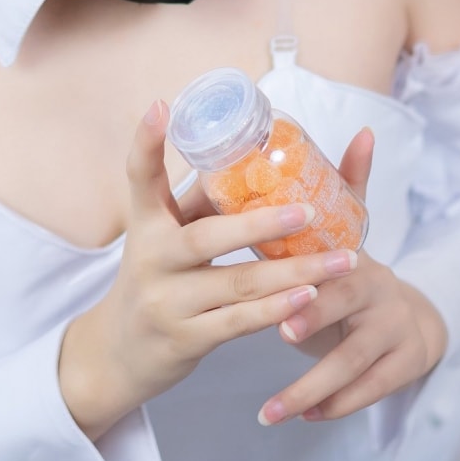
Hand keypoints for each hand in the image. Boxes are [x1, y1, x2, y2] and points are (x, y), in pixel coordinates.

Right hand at [59, 99, 359, 440]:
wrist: (118, 353)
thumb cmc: (159, 279)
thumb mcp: (166, 238)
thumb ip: (203, 205)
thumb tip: (260, 160)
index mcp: (145, 223)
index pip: (139, 177)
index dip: (146, 142)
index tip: (162, 107)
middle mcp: (150, 258)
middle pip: (207, 237)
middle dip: (261, 225)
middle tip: (308, 211)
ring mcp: (166, 302)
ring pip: (237, 283)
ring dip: (294, 272)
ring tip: (341, 261)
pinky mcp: (184, 339)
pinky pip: (237, 322)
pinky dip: (276, 309)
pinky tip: (309, 297)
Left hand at [256, 127, 447, 426]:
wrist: (413, 317)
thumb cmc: (355, 274)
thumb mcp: (352, 231)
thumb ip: (347, 186)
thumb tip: (365, 130)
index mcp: (359, 260)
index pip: (335, 275)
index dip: (312, 294)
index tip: (279, 313)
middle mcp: (380, 296)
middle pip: (347, 321)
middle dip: (312, 336)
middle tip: (279, 343)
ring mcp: (394, 335)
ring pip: (353, 368)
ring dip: (309, 391)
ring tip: (269, 412)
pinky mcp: (403, 369)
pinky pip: (367, 392)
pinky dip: (334, 407)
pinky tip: (302, 417)